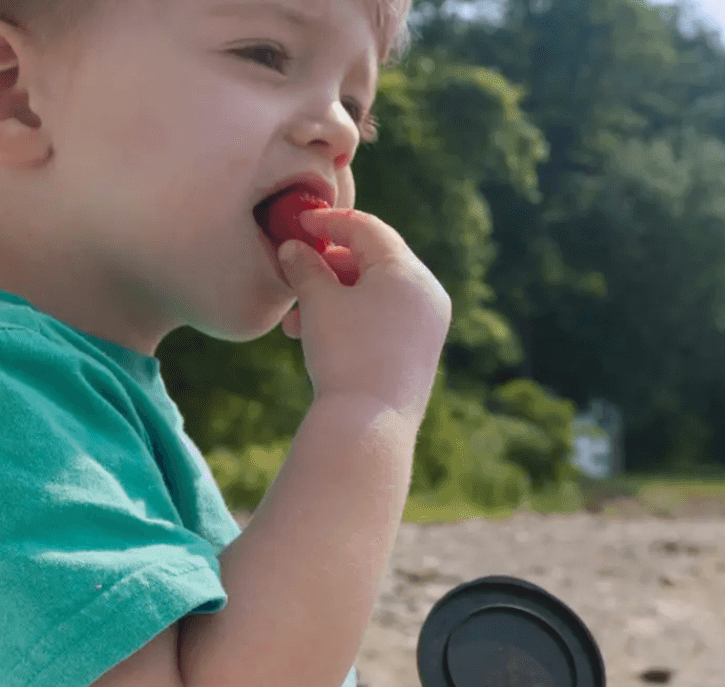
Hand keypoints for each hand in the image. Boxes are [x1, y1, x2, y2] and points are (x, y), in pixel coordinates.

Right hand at [276, 209, 450, 425]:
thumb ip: (304, 267)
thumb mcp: (318, 302)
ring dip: (335, 299)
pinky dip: (355, 319)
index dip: (329, 222)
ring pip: (377, 295)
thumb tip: (293, 249)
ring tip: (296, 324)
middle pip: (373, 262)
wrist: (370, 426)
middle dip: (327, 270)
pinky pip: (387, 320)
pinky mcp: (423, 353)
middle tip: (295, 279)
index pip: (367, 229)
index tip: (299, 224)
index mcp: (408, 271)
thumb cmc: (344, 355)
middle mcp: (428, 293)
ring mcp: (430, 325)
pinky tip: (321, 338)